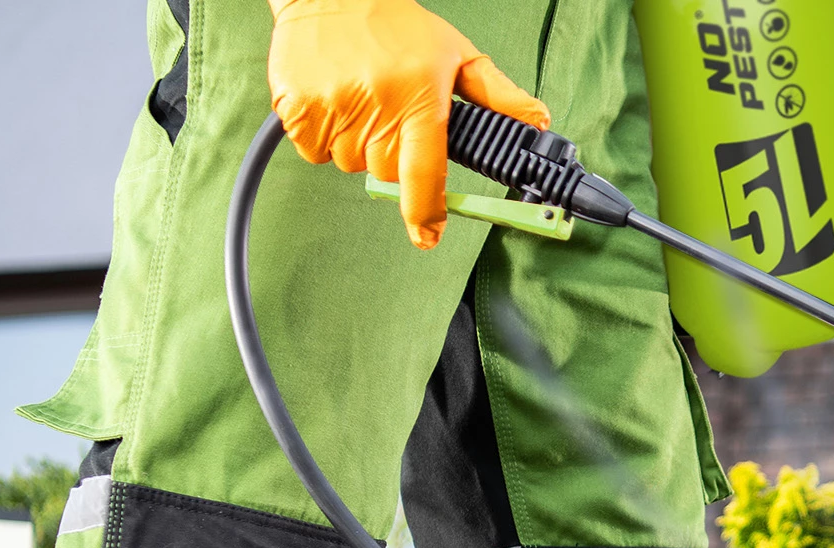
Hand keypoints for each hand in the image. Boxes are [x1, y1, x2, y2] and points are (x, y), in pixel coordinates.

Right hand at [267, 0, 549, 248]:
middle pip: (386, 172)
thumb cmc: (397, 26)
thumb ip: (497, 95)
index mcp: (418, 98)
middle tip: (391, 115)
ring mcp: (332, 108)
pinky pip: (314, 152)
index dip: (425, 211)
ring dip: (356, 144)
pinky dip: (322, 137)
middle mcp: (375, 106)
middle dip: (392, 155)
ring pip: (348, 163)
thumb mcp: (456, 54)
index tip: (427, 235)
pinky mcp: (296, 109)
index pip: (424, 172)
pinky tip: (334, 100)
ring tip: (360, 99)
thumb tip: (537, 122)